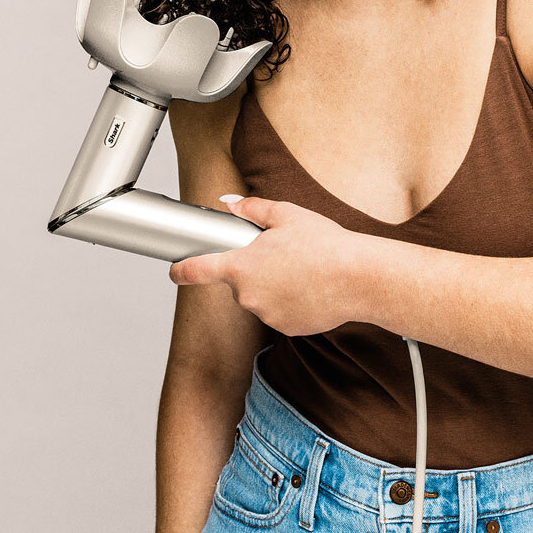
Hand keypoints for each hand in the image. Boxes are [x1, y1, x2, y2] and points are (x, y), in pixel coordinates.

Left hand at [168, 195, 368, 335]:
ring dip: (273, 285)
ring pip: (261, 297)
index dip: (181, 270)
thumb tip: (230, 204)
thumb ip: (252, 209)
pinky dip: (290, 300)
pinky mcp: (286, 328)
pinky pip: (280, 311)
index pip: (197, 270)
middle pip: (239, 281)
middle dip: (253, 268)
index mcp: (242, 265)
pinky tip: (311, 287)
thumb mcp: (287, 215)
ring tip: (303, 269)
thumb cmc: (325, 245)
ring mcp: (267, 315)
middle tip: (281, 254)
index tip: (174, 270)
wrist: (358, 278)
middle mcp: (248, 295)